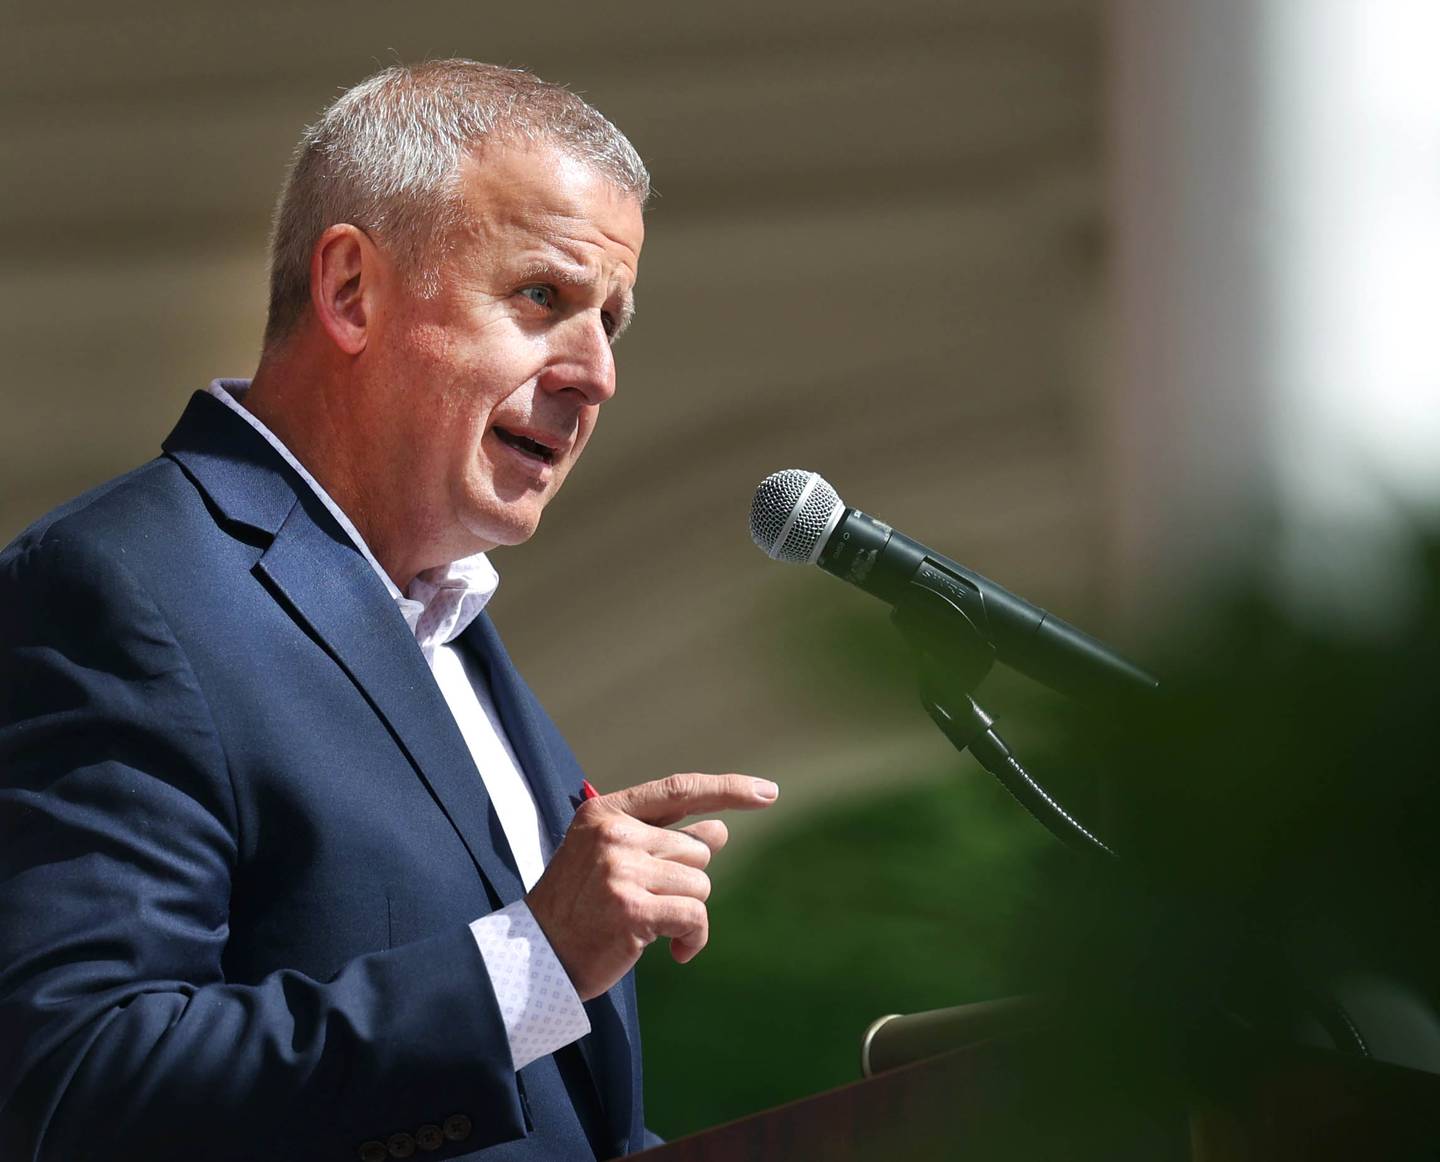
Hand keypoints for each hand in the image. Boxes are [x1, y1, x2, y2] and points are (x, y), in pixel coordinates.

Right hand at [525, 773, 778, 1000]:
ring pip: (700, 883)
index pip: (679, 790)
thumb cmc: (579, 908)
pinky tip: (678, 952)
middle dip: (686, 880)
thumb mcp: (613, 859)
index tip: (767, 792)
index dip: (728, 788)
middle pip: (696, 849)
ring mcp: (621, 871)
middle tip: (647, 901)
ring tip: (651, 925)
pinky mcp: (633, 910)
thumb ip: (662, 840)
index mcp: (606, 812)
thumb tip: (720, 830)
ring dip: (687, 910)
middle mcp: (614, 834)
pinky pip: (695, 915)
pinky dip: (694, 937)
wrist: (536, 958)